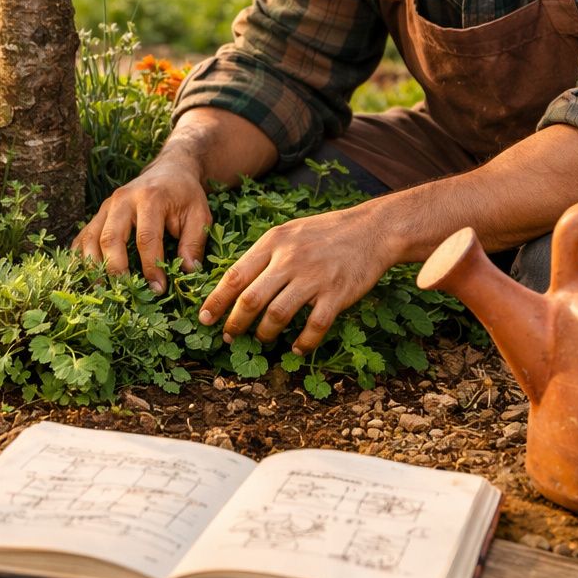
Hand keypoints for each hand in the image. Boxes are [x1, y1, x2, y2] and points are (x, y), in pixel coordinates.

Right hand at [72, 159, 211, 293]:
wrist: (168, 171)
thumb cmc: (184, 195)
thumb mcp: (199, 215)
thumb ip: (194, 243)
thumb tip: (186, 272)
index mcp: (150, 198)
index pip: (145, 238)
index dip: (150, 267)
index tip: (158, 289)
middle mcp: (123, 200)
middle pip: (110, 238)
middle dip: (116, 270)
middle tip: (126, 292)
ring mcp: (106, 206)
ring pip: (90, 238)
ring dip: (94, 267)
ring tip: (104, 290)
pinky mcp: (99, 214)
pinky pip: (82, 237)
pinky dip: (81, 258)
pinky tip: (88, 277)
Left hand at [199, 203, 396, 354]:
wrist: (372, 230)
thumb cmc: (326, 232)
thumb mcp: (289, 232)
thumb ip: (264, 254)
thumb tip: (235, 283)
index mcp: (274, 242)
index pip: (235, 275)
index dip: (216, 300)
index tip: (204, 318)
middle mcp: (290, 259)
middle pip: (251, 299)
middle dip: (235, 323)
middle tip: (229, 337)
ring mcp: (314, 277)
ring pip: (278, 315)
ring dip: (265, 333)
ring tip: (262, 339)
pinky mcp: (337, 294)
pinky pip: (314, 326)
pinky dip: (303, 342)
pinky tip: (297, 348)